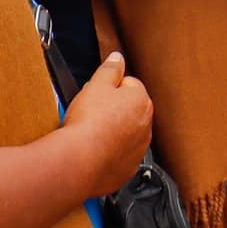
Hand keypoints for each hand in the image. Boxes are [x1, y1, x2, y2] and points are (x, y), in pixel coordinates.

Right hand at [62, 52, 154, 196]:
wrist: (81, 161)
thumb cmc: (89, 123)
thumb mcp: (96, 85)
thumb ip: (110, 69)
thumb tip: (117, 58)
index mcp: (141, 100)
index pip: (128, 84)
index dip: (108, 87)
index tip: (96, 93)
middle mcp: (146, 125)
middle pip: (127, 109)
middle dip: (111, 109)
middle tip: (90, 112)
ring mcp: (139, 149)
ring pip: (124, 133)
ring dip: (111, 131)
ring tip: (90, 133)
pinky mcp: (128, 169)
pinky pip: (119, 156)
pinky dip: (109, 153)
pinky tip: (94, 150)